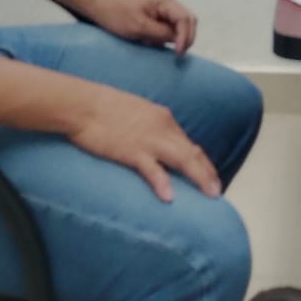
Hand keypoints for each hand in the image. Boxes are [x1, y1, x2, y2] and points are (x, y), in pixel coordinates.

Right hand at [69, 89, 220, 201]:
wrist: (84, 104)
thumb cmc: (104, 108)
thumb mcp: (136, 113)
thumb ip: (150, 127)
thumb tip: (157, 142)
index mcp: (163, 118)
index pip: (189, 143)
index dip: (202, 161)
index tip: (210, 175)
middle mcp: (162, 128)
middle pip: (192, 153)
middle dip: (207, 172)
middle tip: (217, 191)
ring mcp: (148, 139)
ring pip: (182, 160)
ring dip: (198, 177)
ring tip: (210, 194)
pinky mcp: (131, 151)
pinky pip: (152, 169)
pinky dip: (162, 182)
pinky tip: (170, 197)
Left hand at [95, 0, 197, 54]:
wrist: (100, 8)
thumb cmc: (117, 15)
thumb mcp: (139, 27)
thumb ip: (161, 33)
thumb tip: (178, 40)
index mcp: (164, 0)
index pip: (184, 18)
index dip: (185, 36)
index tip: (178, 53)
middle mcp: (167, 2)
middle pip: (188, 20)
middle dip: (186, 38)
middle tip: (177, 55)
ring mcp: (163, 9)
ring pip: (181, 25)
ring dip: (176, 38)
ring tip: (156, 45)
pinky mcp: (158, 17)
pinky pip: (170, 28)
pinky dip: (167, 38)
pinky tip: (152, 42)